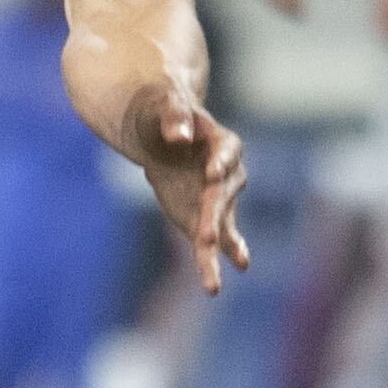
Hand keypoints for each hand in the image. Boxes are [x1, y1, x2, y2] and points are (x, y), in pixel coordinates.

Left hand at [132, 92, 252, 294]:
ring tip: (214, 281)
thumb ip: (174, 116)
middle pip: (222, 195)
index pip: (227, 152)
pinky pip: (211, 241)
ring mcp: (217, 199)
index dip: (221, 162)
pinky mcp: (202, 217)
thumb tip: (180, 136)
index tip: (212, 172)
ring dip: (217, 249)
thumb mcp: (164, 102)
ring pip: (221, 225)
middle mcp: (227, 174)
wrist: (160, 130)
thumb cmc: (164, 109)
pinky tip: (215, 285)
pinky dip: (213, 261)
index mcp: (222, 141)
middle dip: (214, 215)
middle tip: (205, 236)